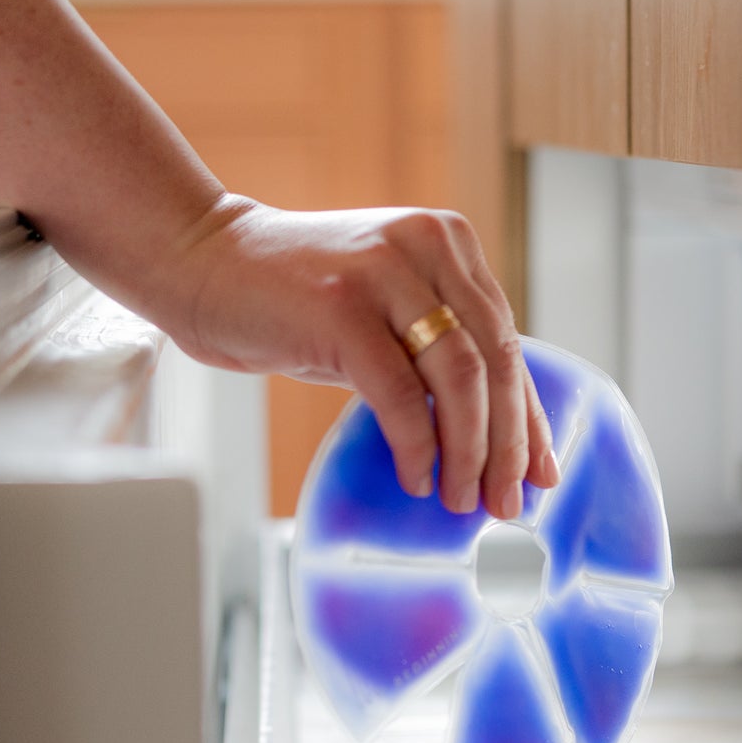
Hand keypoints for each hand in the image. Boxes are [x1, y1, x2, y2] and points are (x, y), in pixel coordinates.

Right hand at [163, 196, 559, 518]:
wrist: (201, 261)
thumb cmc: (291, 298)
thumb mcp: (381, 308)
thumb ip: (432, 345)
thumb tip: (493, 434)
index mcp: (445, 242)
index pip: (507, 339)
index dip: (530, 413)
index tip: (540, 469)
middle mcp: (424, 247)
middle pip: (496, 359)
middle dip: (509, 442)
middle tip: (507, 500)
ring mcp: (383, 273)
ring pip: (459, 377)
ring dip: (471, 451)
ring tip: (462, 499)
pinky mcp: (341, 309)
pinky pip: (400, 394)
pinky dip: (417, 445)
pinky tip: (417, 477)